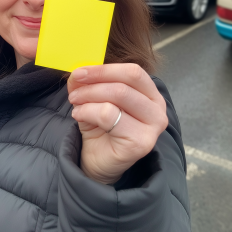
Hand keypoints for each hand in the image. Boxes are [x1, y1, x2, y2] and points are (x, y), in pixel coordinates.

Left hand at [67, 64, 167, 184]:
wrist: (99, 162)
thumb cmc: (101, 128)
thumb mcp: (93, 99)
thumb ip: (89, 83)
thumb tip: (78, 72)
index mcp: (151, 94)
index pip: (133, 72)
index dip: (104, 69)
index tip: (79, 72)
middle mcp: (158, 109)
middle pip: (125, 83)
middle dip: (94, 83)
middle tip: (74, 91)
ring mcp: (153, 127)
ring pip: (118, 95)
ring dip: (89, 96)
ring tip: (75, 105)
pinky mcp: (141, 143)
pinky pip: (109, 115)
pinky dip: (88, 111)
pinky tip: (79, 116)